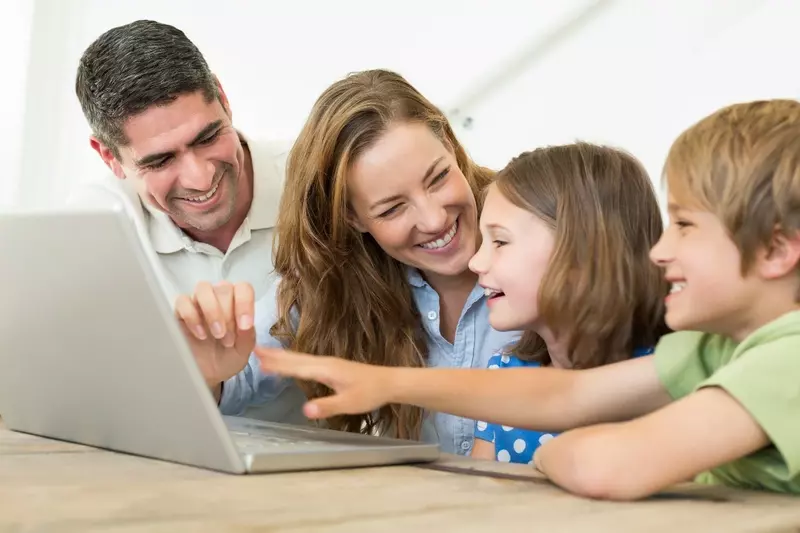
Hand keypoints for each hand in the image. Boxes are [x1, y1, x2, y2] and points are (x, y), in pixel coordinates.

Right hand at [174, 281, 255, 390]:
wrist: (206, 374)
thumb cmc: (227, 357)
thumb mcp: (243, 351)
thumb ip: (248, 336)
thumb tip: (246, 324)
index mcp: (237, 301)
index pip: (243, 288)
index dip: (245, 304)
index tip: (244, 326)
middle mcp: (218, 296)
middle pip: (224, 288)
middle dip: (228, 315)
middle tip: (228, 339)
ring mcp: (198, 301)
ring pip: (203, 288)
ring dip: (212, 311)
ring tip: (216, 334)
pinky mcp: (179, 310)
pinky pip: (183, 301)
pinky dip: (192, 316)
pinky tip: (200, 334)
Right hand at [255, 347, 393, 418]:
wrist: (388, 382)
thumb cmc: (370, 392)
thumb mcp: (349, 404)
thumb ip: (327, 407)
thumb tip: (306, 410)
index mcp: (326, 370)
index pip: (297, 368)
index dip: (278, 365)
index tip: (260, 361)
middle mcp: (325, 363)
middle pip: (295, 359)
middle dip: (275, 356)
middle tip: (254, 350)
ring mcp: (328, 363)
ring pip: (300, 358)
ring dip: (282, 356)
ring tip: (264, 353)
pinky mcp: (331, 366)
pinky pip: (306, 361)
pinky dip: (293, 360)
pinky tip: (289, 362)